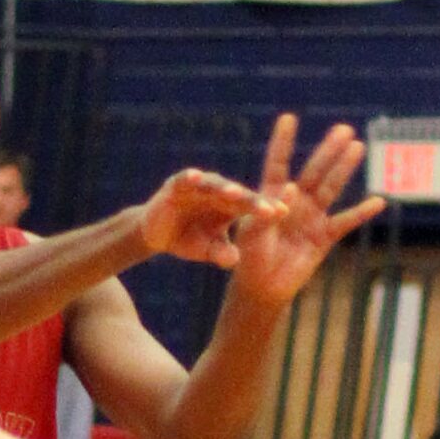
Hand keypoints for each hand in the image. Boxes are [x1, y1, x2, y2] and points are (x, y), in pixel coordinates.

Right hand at [138, 169, 274, 269]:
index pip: (253, 207)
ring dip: (224, 188)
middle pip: (239, 195)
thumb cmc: (188, 240)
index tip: (282, 214)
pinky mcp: (177, 185)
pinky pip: (184, 179)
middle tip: (267, 208)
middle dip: (252, 201)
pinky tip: (195, 177)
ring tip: (235, 193)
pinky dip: (189, 178)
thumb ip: (221, 253)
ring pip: (215, 185)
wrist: (157, 234)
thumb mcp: (206, 250)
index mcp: (232, 207)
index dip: (267, 209)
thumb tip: (234, 261)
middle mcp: (219, 192)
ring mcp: (198, 186)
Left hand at [227, 115, 387, 307]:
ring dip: (344, 168)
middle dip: (328, 150)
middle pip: (314, 170)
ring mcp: (312, 217)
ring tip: (357, 146)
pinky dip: (361, 213)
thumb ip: (268, 212)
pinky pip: (346, 222)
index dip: (283, 142)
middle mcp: (296, 201)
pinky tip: (379, 201)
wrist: (263, 286)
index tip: (288, 118)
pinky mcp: (324, 236)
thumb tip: (292, 188)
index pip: (278, 163)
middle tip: (343, 129)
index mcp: (273, 196)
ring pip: (331, 188)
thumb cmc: (251, 257)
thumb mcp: (251, 234)